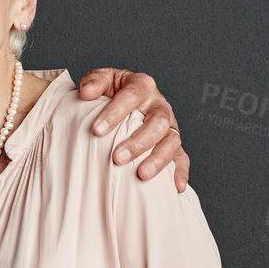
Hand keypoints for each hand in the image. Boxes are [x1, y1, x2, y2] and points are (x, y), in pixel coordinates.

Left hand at [76, 68, 189, 191]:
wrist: (123, 101)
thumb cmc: (112, 92)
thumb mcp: (102, 80)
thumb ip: (95, 82)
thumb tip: (86, 92)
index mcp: (142, 86)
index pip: (132, 96)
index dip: (115, 112)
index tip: (97, 130)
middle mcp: (159, 105)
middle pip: (158, 122)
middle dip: (138, 142)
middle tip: (117, 158)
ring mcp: (169, 126)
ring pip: (171, 142)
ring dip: (158, 159)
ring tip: (141, 175)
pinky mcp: (173, 144)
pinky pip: (182, 158)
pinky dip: (180, 172)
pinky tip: (175, 187)